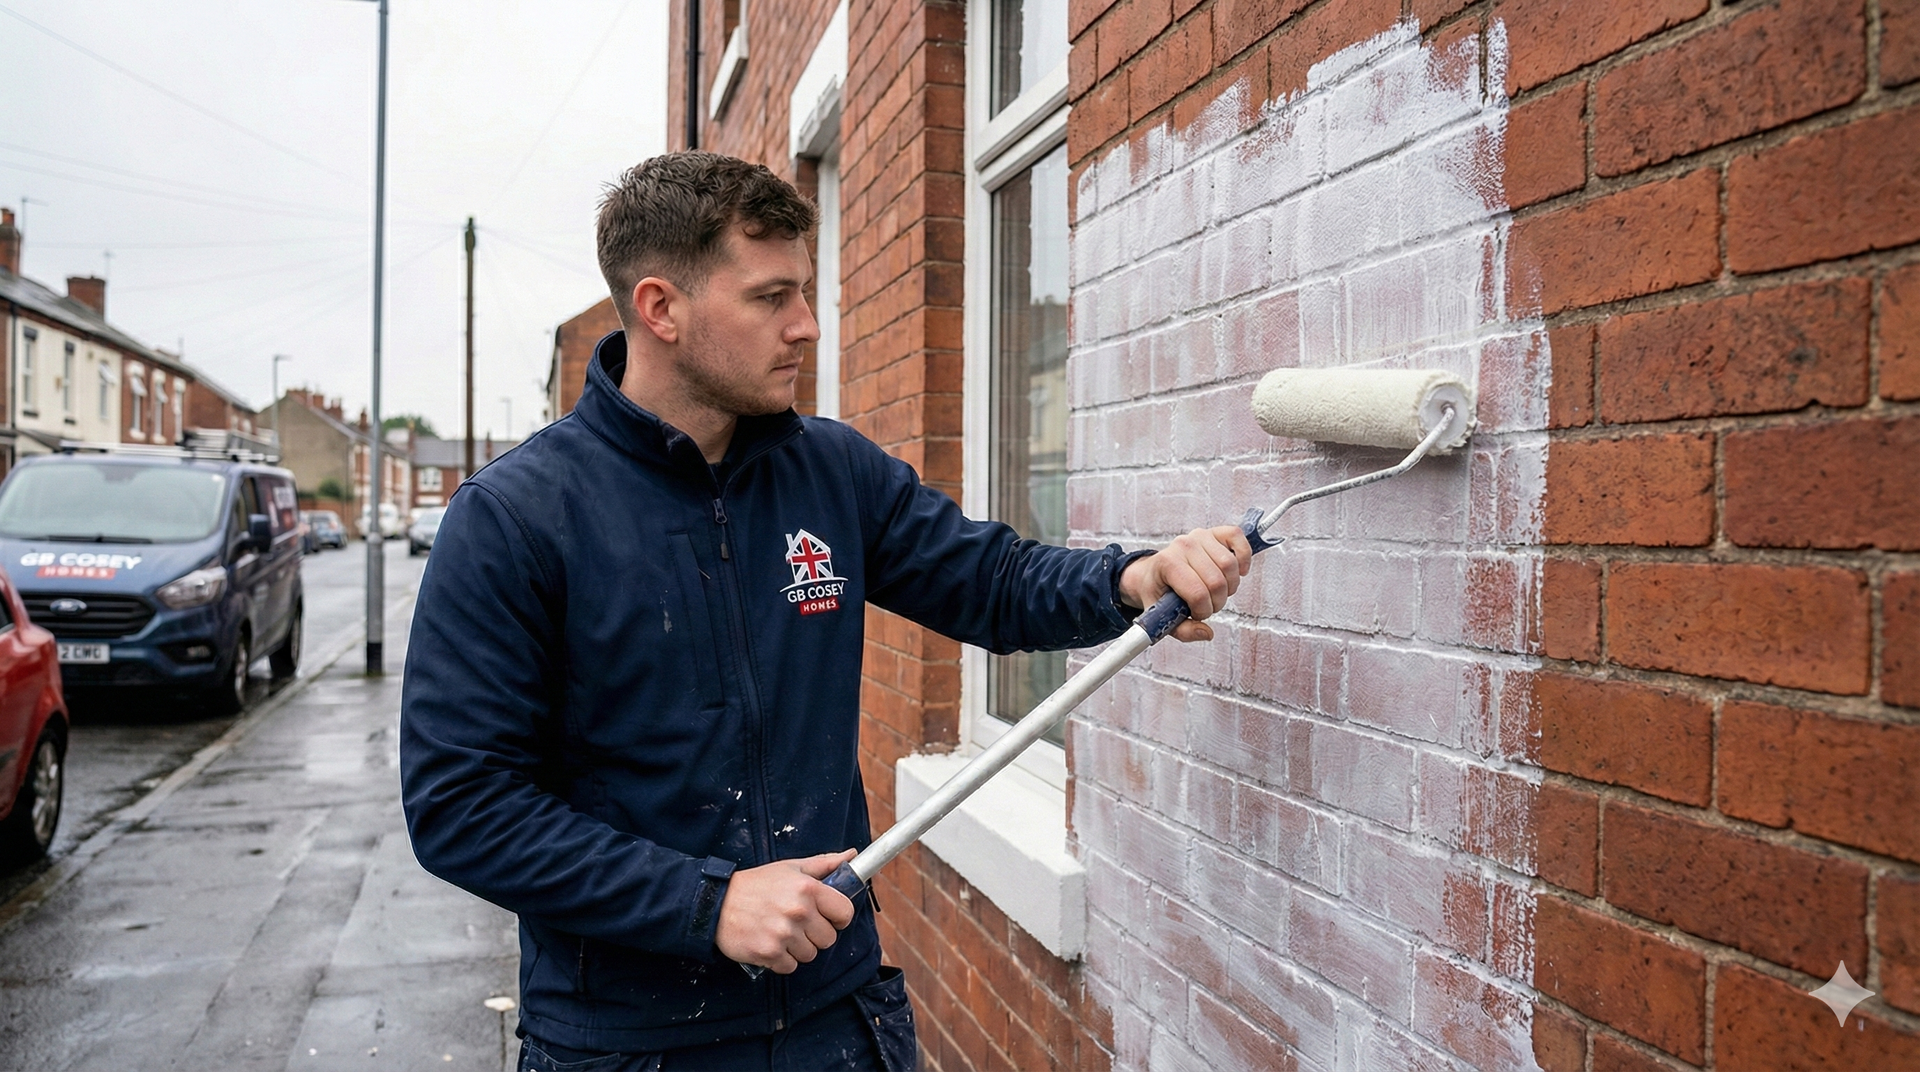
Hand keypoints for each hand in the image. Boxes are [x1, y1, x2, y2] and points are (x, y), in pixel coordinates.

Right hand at [714, 849, 856, 973]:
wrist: (715, 904)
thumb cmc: (756, 885)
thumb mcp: (790, 868)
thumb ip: (824, 864)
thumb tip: (852, 856)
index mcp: (808, 888)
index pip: (845, 912)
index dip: (839, 916)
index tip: (829, 916)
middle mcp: (798, 912)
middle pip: (829, 938)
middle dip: (816, 934)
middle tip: (798, 924)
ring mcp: (783, 935)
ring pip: (810, 955)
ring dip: (798, 948)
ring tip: (781, 932)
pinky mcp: (769, 954)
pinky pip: (790, 966)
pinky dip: (782, 960)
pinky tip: (770, 943)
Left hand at [1118, 525, 1252, 641]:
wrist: (1151, 573)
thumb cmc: (1158, 593)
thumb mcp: (1161, 616)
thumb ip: (1183, 630)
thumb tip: (1207, 633)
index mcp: (1167, 564)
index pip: (1197, 593)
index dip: (1203, 611)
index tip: (1197, 614)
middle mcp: (1183, 545)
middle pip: (1217, 582)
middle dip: (1217, 602)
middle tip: (1208, 605)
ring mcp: (1199, 536)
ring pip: (1230, 565)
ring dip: (1230, 586)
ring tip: (1218, 592)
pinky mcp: (1214, 533)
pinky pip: (1237, 537)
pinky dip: (1243, 557)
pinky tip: (1239, 572)